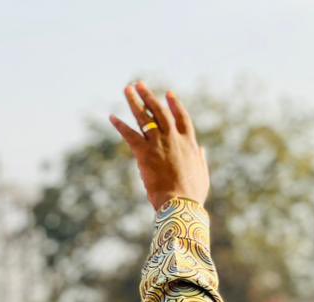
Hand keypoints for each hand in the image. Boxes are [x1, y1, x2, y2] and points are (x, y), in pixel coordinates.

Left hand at [110, 82, 209, 210]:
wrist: (180, 203)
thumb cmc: (192, 194)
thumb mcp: (202, 175)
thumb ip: (201, 159)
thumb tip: (202, 150)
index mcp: (189, 143)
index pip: (182, 117)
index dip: (175, 104)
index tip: (168, 93)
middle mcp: (174, 138)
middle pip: (160, 111)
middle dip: (149, 96)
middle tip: (140, 85)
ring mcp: (159, 144)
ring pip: (144, 117)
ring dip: (134, 101)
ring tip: (127, 89)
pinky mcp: (144, 153)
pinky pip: (130, 135)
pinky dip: (120, 125)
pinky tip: (111, 117)